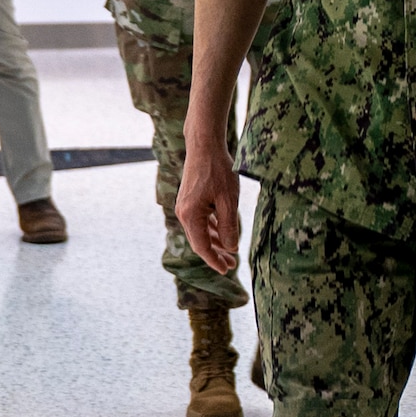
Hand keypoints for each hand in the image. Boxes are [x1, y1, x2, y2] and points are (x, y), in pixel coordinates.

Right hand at [176, 132, 242, 274]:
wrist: (204, 146)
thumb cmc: (218, 171)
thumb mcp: (229, 200)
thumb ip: (229, 225)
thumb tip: (230, 248)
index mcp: (190, 216)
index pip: (202, 246)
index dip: (214, 260)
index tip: (226, 270)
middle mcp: (183, 213)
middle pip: (200, 241)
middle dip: (216, 254)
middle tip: (232, 265)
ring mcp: (185, 206)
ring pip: (200, 231)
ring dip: (215, 242)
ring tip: (230, 252)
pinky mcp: (190, 200)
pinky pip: (201, 220)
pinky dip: (212, 229)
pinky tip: (222, 234)